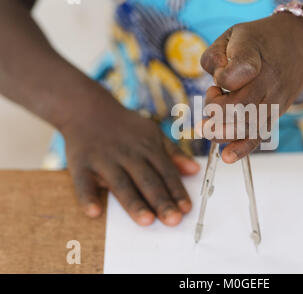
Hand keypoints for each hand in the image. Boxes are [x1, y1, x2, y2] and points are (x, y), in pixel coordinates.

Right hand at [62, 102, 199, 226]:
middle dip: (161, 201)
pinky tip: (95, 212)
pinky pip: (83, 183)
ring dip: (133, 203)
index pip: (166, 172)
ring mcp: (104, 160)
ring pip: (121, 184)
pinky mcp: (80, 165)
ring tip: (147, 221)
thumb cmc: (126, 127)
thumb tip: (195, 170)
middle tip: (173, 220)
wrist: (87, 109)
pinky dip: (87, 197)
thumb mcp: (153, 133)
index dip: (177, 191)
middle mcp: (128, 154)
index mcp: (147, 147)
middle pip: (147, 180)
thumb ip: (173, 153)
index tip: (186, 209)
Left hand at [200, 12, 302, 162]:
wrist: (300, 45)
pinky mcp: (275, 114)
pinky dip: (242, 148)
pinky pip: (259, 135)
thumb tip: (214, 82)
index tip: (217, 80)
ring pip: (247, 125)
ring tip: (208, 127)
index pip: (234, 74)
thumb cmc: (260, 41)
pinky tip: (227, 157)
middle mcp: (268, 81)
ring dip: (222, 130)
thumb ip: (215, 56)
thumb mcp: (233, 34)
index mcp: (254, 56)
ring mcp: (274, 100)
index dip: (221, 80)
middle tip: (209, 105)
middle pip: (239, 107)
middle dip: (215, 113)